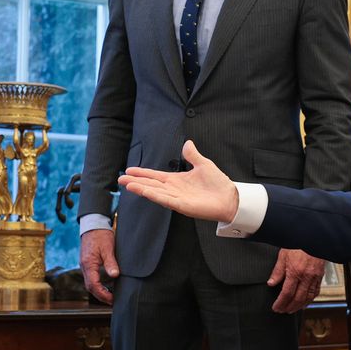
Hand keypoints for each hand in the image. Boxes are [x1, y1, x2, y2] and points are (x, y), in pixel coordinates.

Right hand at [80, 228, 119, 303]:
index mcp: (88, 264)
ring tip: (110, 297)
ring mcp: (85, 265)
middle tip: (112, 301)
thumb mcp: (108, 248)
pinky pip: (91, 278)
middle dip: (100, 296)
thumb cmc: (100, 234)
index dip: (102, 294)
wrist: (93, 224)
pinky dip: (98, 285)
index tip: (112, 299)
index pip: (93, 285)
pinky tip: (106, 287)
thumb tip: (115, 275)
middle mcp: (84, 266)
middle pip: (90, 287)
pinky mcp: (88, 263)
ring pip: (90, 283)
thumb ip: (111, 262)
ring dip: (99, 292)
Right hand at [120, 140, 239, 222]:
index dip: (142, 173)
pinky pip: (166, 200)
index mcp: (176, 180)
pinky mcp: (183, 206)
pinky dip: (154, 196)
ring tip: (127, 185)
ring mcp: (177, 198)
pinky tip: (144, 192)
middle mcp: (174, 190)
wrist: (230, 197)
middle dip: (135, 182)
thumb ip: (192, 155)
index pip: (155, 176)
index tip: (129, 170)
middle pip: (151, 184)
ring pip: (155, 192)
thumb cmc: (217, 183)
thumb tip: (187, 143)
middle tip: (120, 179)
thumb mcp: (203, 164)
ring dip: (141, 189)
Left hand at [268, 249, 324, 313]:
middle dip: (289, 307)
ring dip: (299, 306)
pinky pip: (316, 291)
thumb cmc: (298, 243)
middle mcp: (306, 276)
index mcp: (295, 271)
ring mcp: (314, 277)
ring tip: (292, 309)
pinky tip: (305, 302)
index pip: (286, 293)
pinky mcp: (320, 276)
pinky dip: (310, 299)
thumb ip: (277, 271)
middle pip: (297, 298)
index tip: (276, 307)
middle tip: (283, 311)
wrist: (313, 237)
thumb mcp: (283, 255)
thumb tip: (271, 283)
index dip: (280, 303)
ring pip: (307, 297)